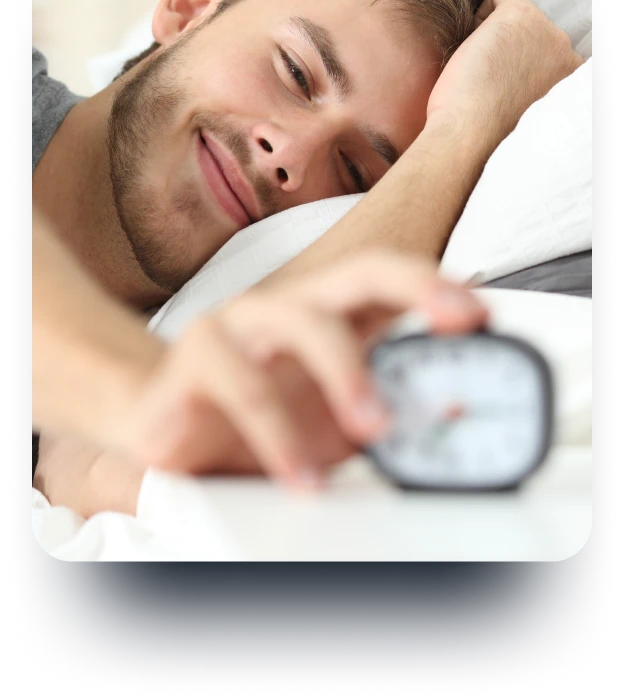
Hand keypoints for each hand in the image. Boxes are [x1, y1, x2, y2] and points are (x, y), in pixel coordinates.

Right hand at [121, 251, 488, 489]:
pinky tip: (300, 474)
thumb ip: (388, 413)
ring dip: (347, 374)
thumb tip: (450, 410)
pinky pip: (243, 386)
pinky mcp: (196, 357)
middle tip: (456, 320)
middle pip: (357, 272)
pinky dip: (279, 436)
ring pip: (301, 323)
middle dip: (414, 288)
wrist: (169, 431)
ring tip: (373, 429)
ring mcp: (241, 323)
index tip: (480, 312)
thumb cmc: (258, 421)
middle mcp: (289, 308)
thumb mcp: (333, 426)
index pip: (387, 279)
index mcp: (328, 317)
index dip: (434, 286)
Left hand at [426, 0, 583, 155]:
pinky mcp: (521, 16)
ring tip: (481, 70)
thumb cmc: (482, 132)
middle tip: (487, 80)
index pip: (544, 51)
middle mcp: (566, 54)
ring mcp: (548, 33)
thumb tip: (512, 67)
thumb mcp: (522, 110)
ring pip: (515, 13)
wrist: (468, 136)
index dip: (514, 62)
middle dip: (505, 46)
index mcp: (569, 80)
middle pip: (530, 31)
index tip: (499, 85)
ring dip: (493, 35)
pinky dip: (479, 14)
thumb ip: (530, 84)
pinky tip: (473, 50)